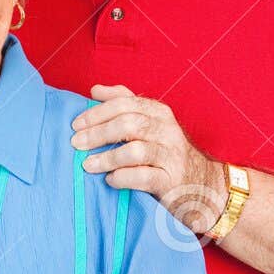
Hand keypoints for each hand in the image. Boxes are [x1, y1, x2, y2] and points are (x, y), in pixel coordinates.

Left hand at [71, 84, 224, 233]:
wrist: (198, 184)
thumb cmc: (163, 153)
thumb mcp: (148, 124)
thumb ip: (124, 104)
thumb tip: (94, 90)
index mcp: (159, 112)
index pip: (125, 104)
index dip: (97, 113)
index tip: (76, 124)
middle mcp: (167, 130)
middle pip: (128, 124)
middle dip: (98, 133)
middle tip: (76, 144)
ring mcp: (171, 155)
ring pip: (135, 151)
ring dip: (107, 157)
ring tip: (87, 165)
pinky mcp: (171, 180)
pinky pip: (144, 177)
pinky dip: (123, 178)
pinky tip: (110, 180)